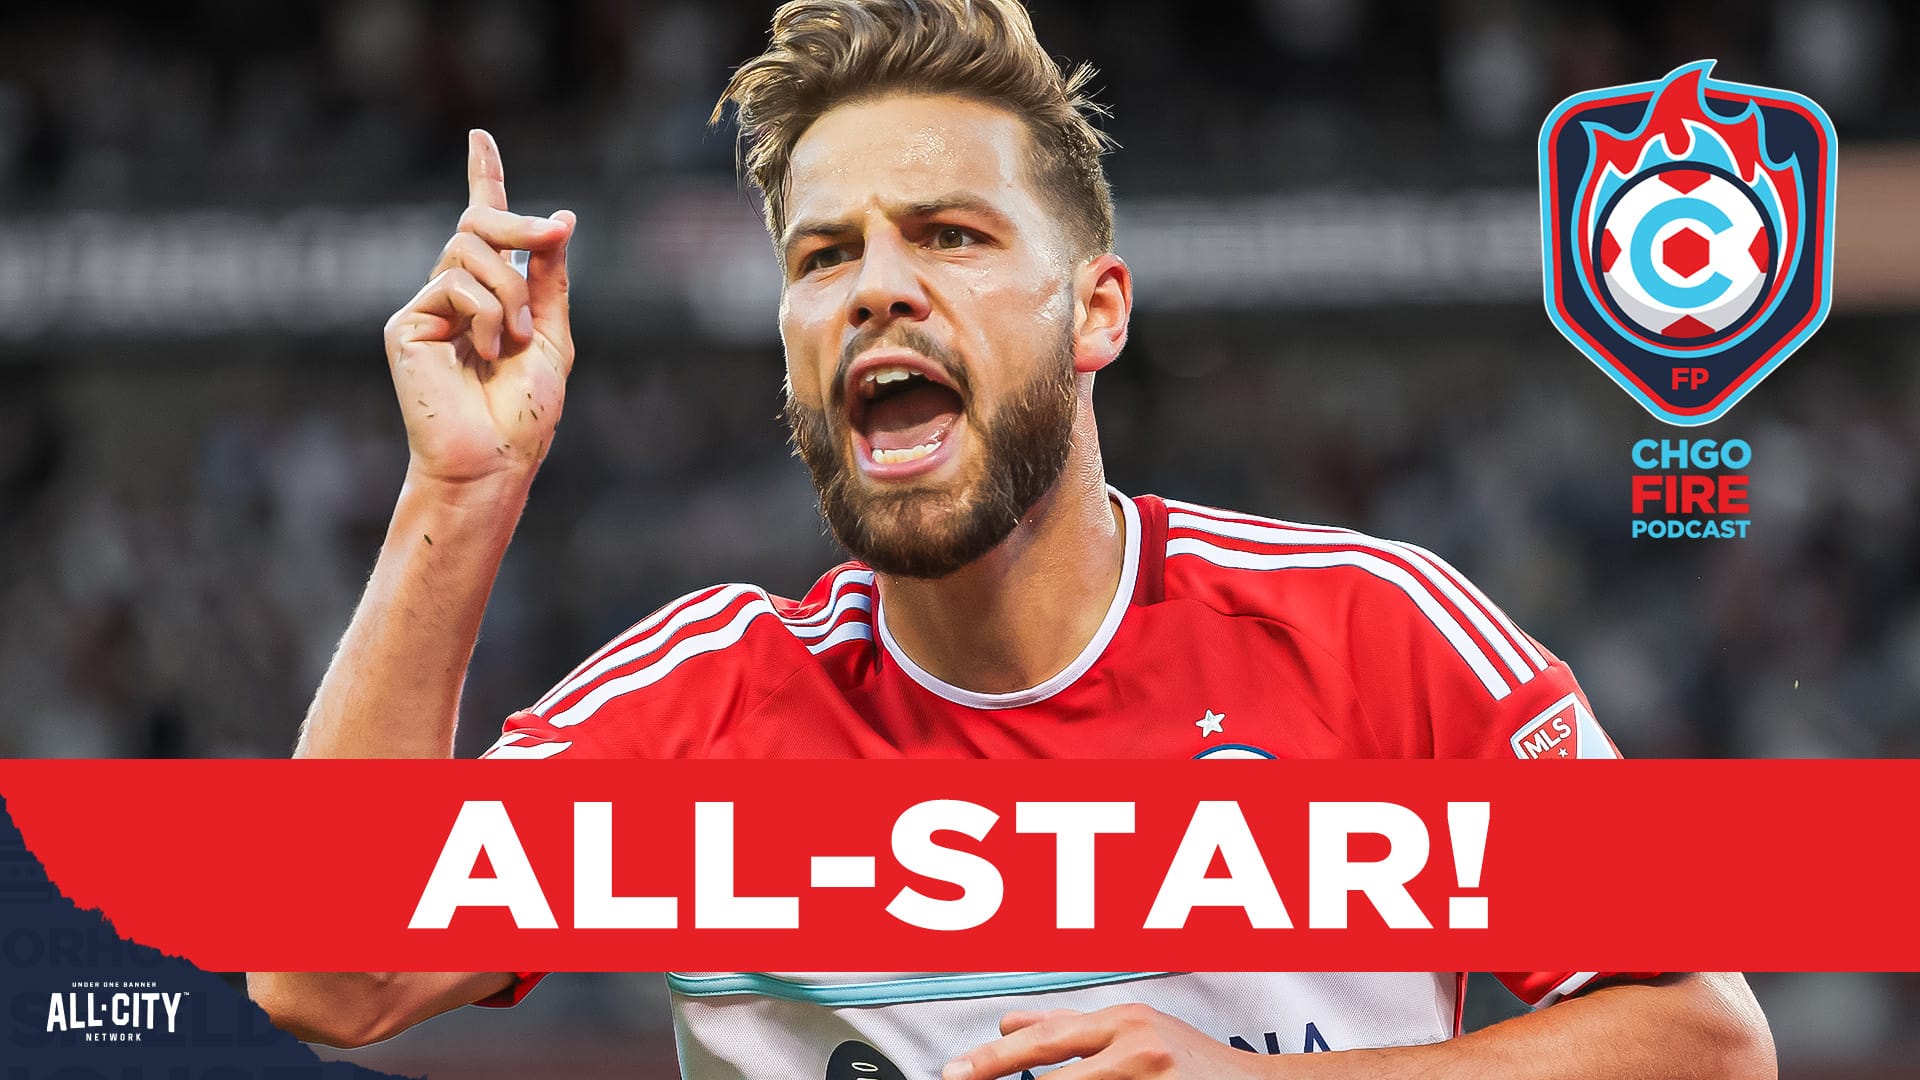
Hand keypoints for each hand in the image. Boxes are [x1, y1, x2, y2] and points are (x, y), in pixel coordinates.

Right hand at [384, 129, 576, 485]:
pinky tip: (487, 353)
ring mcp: (427, 307)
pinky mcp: (406, 324)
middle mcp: (452, 293)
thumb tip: (560, 219)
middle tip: (554, 235)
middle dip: (520, 226)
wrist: (495, 459)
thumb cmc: (524, 414)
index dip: (483, 179)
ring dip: (509, 291)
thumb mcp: (552, 336)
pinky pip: (454, 284)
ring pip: (469, 251)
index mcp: (490, 294)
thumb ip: (548, 279)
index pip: (483, 226)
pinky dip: (487, 315)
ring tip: (512, 343)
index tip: (481, 137)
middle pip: (476, 224)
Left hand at [943, 1005, 1286, 1079]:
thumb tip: (1009, 1024)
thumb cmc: (1195, 1064)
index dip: (992, 1060)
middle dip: (999, 1076)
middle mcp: (1136, 1049)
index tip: (954, 1075)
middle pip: (1053, 1076)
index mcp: (1124, 1021)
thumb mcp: (1133, 1029)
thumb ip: (1072, 1028)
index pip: (1044, 1040)